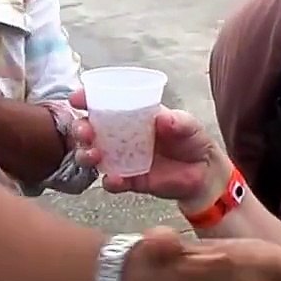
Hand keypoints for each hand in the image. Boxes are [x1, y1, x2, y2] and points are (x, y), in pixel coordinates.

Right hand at [70, 104, 226, 209]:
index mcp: (132, 115)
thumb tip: (163, 119)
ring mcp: (123, 159)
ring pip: (93, 156)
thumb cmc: (192, 140)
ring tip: (94, 155)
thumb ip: (177, 122)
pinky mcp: (130, 180)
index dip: (87, 99)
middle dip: (80, 129)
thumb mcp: (189, 125)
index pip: (104, 104)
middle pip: (90, 130)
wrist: (204, 172)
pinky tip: (114, 179)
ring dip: (87, 154)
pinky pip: (113, 182)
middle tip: (85, 131)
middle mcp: (122, 136)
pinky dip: (111, 181)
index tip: (76, 98)